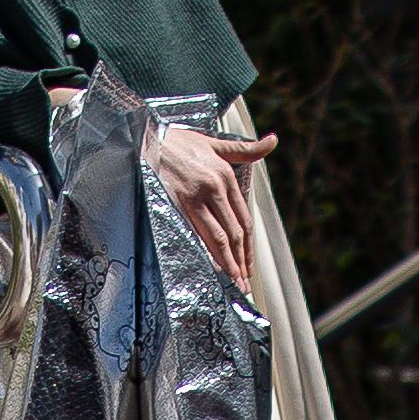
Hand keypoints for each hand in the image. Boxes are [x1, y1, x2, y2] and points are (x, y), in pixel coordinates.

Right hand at [145, 120, 276, 294]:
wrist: (145, 137)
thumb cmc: (177, 142)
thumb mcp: (214, 143)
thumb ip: (245, 149)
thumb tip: (273, 141)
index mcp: (226, 175)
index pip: (243, 218)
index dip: (248, 245)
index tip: (249, 264)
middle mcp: (217, 186)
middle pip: (235, 231)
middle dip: (242, 260)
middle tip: (245, 283)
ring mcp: (199, 194)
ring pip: (221, 236)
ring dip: (230, 262)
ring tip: (235, 282)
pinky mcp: (181, 201)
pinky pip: (200, 232)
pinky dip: (210, 252)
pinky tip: (215, 267)